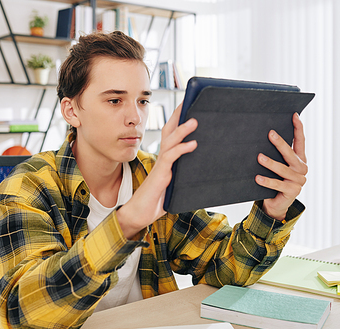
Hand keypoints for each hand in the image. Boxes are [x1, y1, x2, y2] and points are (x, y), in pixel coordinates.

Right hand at [116, 104, 197, 238]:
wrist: (138, 215)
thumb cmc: (155, 202)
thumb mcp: (173, 188)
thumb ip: (182, 180)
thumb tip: (201, 175)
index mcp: (166, 161)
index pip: (172, 136)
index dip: (179, 122)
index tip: (188, 108)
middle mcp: (162, 160)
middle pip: (169, 131)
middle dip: (178, 116)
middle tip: (189, 101)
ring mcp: (160, 166)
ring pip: (170, 141)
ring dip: (182, 129)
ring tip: (195, 120)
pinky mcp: (160, 174)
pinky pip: (171, 157)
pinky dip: (182, 149)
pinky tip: (193, 144)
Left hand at [255, 113, 306, 219]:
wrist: (276, 204)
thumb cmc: (275, 180)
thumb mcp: (278, 166)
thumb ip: (277, 154)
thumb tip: (265, 135)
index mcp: (300, 159)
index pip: (300, 141)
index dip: (298, 128)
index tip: (294, 115)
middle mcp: (302, 169)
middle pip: (290, 154)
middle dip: (280, 143)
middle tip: (270, 134)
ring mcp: (298, 181)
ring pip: (283, 169)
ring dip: (270, 163)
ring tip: (259, 157)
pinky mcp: (292, 191)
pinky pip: (277, 184)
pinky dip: (267, 181)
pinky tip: (257, 178)